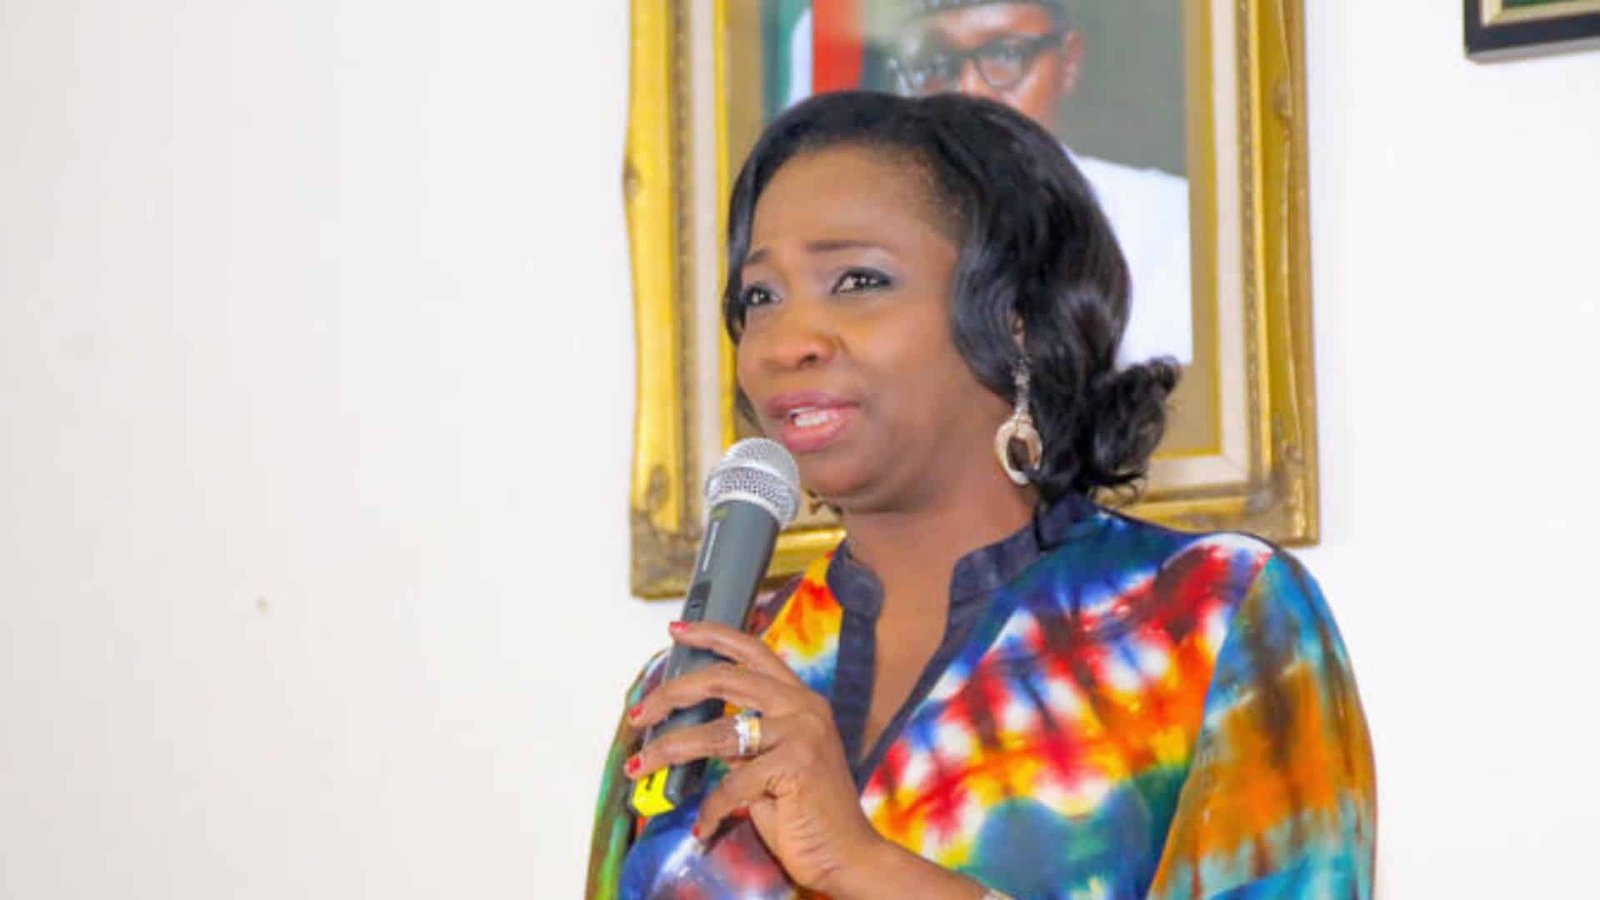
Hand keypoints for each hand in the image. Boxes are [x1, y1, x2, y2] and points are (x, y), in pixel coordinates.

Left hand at [625, 621, 885, 894]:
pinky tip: (701, 826)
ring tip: (641, 766)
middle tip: (640, 713)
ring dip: (670, 749)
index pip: (752, 651)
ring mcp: (803, 734)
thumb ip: (742, 740)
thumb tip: (692, 731)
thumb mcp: (770, 763)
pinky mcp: (796, 766)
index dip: (712, 636)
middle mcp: (803, 707)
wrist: (847, 855)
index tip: (676, 631)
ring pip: (718, 732)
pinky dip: (709, 809)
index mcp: (799, 699)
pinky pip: (731, 784)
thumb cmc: (805, 813)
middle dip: (673, 694)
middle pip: (724, 679)